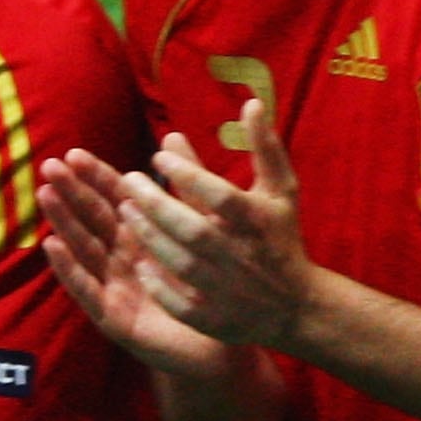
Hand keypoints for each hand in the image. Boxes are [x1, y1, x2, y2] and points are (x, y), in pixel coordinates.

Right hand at [41, 150, 240, 379]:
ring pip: (84, 249)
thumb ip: (188, 184)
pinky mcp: (113, 316)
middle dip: (71, 194)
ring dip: (63, 222)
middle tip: (50, 167)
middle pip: (92, 220)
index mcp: (143, 236)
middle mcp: (123, 259)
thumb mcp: (201, 228)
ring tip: (46, 196)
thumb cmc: (210, 287)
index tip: (75, 154)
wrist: (223, 343)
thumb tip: (174, 135)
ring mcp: (114, 287)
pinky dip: (68, 268)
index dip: (94, 178)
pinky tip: (51, 246)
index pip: (114, 200)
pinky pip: (87, 289)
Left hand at [123, 121, 320, 352]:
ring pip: (181, 262)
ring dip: (150, 237)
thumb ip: (264, 147)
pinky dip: (159, 285)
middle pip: (193, 229)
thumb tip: (252, 102)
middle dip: (157, 204)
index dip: (189, 174)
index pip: (219, 195)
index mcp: (257, 221)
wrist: (296, 305)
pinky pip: (179, 302)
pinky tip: (139, 263)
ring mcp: (227, 289)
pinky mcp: (214, 318)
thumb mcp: (281, 190)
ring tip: (124, 211)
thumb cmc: (281, 237)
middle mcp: (241, 255)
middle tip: (127, 181)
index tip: (160, 154)